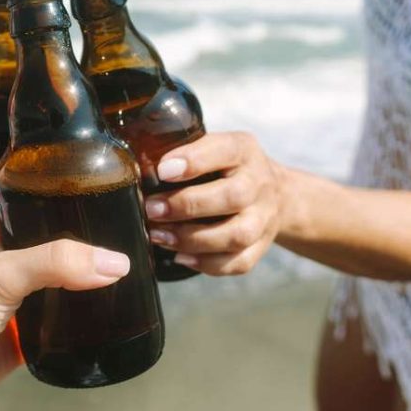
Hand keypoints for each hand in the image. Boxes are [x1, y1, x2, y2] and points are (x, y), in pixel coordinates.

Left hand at [0, 212, 130, 410]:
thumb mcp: (0, 274)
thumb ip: (57, 262)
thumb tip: (115, 263)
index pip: (44, 206)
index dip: (77, 206)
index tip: (118, 205)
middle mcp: (7, 260)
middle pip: (62, 248)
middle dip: (91, 250)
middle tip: (134, 245)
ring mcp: (18, 298)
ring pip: (66, 285)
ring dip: (89, 285)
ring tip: (132, 278)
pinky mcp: (26, 332)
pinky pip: (65, 322)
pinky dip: (83, 320)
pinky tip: (111, 314)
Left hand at [144, 132, 284, 275]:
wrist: (275, 193)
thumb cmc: (226, 168)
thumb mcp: (212, 147)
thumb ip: (183, 152)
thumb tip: (135, 168)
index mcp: (243, 150)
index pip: (226, 150)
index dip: (194, 161)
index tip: (163, 170)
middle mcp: (259, 184)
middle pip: (233, 197)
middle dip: (188, 205)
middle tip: (152, 210)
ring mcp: (264, 218)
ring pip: (237, 235)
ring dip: (193, 239)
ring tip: (160, 237)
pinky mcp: (261, 246)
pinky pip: (238, 263)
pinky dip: (207, 264)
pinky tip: (181, 257)